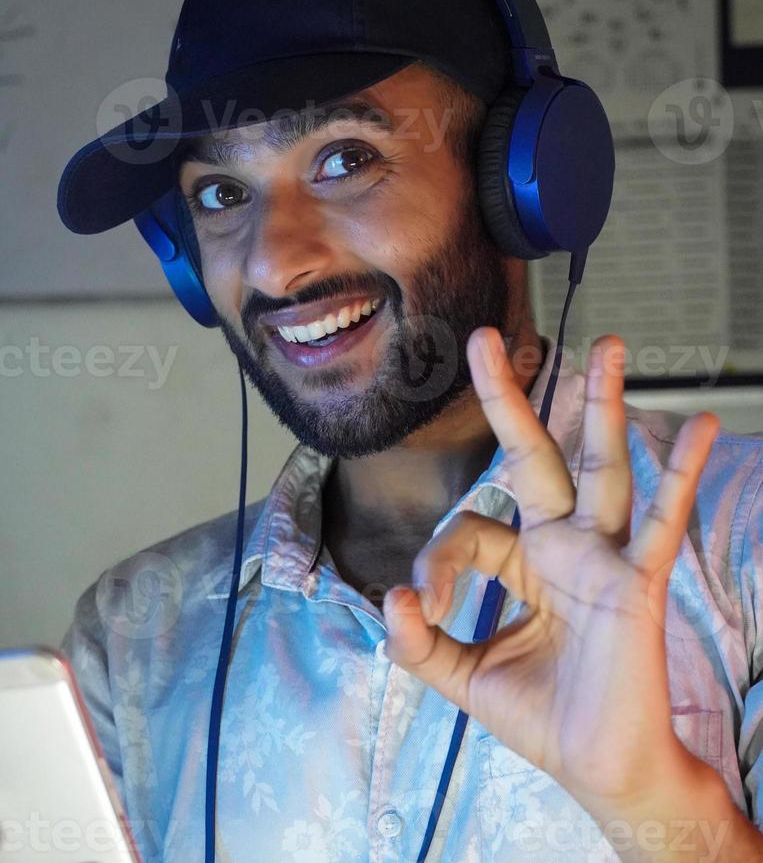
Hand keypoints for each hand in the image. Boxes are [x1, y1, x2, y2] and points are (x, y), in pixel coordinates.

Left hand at [382, 330, 718, 812]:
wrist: (602, 769)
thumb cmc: (543, 719)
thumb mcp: (465, 677)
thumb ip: (421, 642)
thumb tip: (391, 598)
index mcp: (524, 561)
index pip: (471, 526)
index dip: (438, 560)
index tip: (426, 607)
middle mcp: (564, 546)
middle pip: (537, 456)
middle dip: (513, 399)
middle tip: (486, 339)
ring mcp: (603, 558)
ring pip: (602, 468)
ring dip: (604, 405)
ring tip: (609, 345)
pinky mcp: (637, 584)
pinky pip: (661, 524)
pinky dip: (680, 475)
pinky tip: (700, 426)